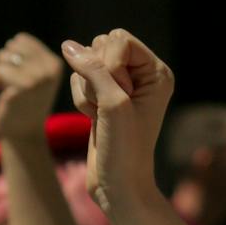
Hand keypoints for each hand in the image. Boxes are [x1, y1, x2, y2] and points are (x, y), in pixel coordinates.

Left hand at [0, 33, 66, 144]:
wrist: (23, 133)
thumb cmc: (24, 102)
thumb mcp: (36, 75)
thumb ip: (32, 55)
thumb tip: (16, 39)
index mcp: (55, 63)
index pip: (21, 40)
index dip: (14, 56)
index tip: (22, 75)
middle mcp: (50, 69)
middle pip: (11, 46)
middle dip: (6, 63)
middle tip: (15, 83)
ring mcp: (38, 78)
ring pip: (3, 56)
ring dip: (0, 72)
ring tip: (11, 89)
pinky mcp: (23, 87)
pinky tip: (5, 94)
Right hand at [61, 30, 172, 214]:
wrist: (118, 185)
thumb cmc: (124, 148)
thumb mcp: (112, 104)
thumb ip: (93, 70)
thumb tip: (68, 45)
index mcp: (156, 72)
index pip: (119, 39)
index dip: (111, 63)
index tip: (120, 95)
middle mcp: (141, 75)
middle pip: (100, 46)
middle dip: (96, 76)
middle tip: (110, 107)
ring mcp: (121, 85)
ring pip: (86, 63)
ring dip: (86, 90)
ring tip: (101, 115)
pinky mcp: (103, 96)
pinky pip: (79, 79)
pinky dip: (81, 99)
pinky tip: (93, 119)